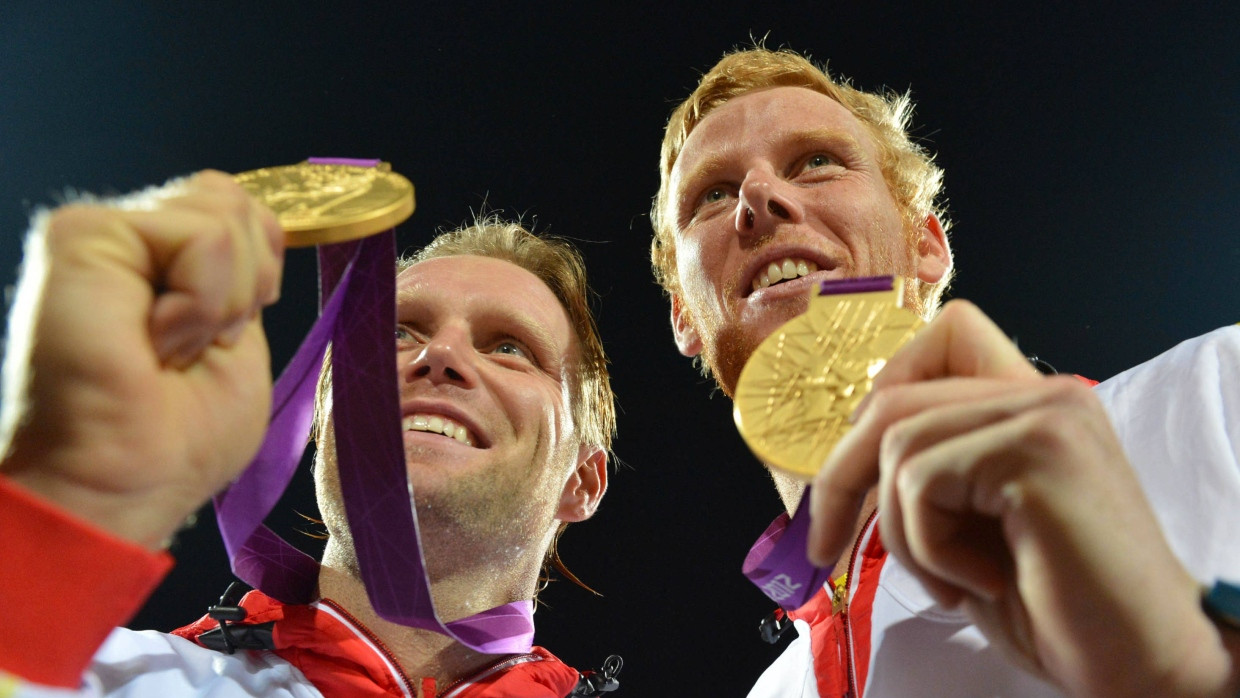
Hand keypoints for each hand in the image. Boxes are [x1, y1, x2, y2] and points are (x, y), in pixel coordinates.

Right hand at [0, 171, 283, 548]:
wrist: (123, 485)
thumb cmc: (177, 439)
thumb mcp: (241, 342)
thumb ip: (245, 272)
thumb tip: (264, 220)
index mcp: (161, 261)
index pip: (244, 211)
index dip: (260, 276)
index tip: (218, 343)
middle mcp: (128, 238)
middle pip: (237, 200)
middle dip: (246, 286)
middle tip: (191, 350)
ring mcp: (102, 230)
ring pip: (227, 212)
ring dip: (223, 302)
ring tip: (168, 349)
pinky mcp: (82, 234)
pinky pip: (203, 235)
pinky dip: (204, 303)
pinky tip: (155, 342)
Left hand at [807, 300, 1233, 696]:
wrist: (1145, 666)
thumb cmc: (1056, 608)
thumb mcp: (971, 525)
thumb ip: (931, 470)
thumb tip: (848, 447)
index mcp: (1035, 405)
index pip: (946, 337)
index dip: (886, 389)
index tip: (857, 465)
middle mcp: (1046, 394)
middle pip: (893, 398)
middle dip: (841, 479)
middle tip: (824, 544)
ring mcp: (1047, 415)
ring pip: (897, 443)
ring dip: (903, 533)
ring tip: (954, 580)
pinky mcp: (1041, 451)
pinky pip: (922, 483)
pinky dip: (931, 548)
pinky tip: (985, 580)